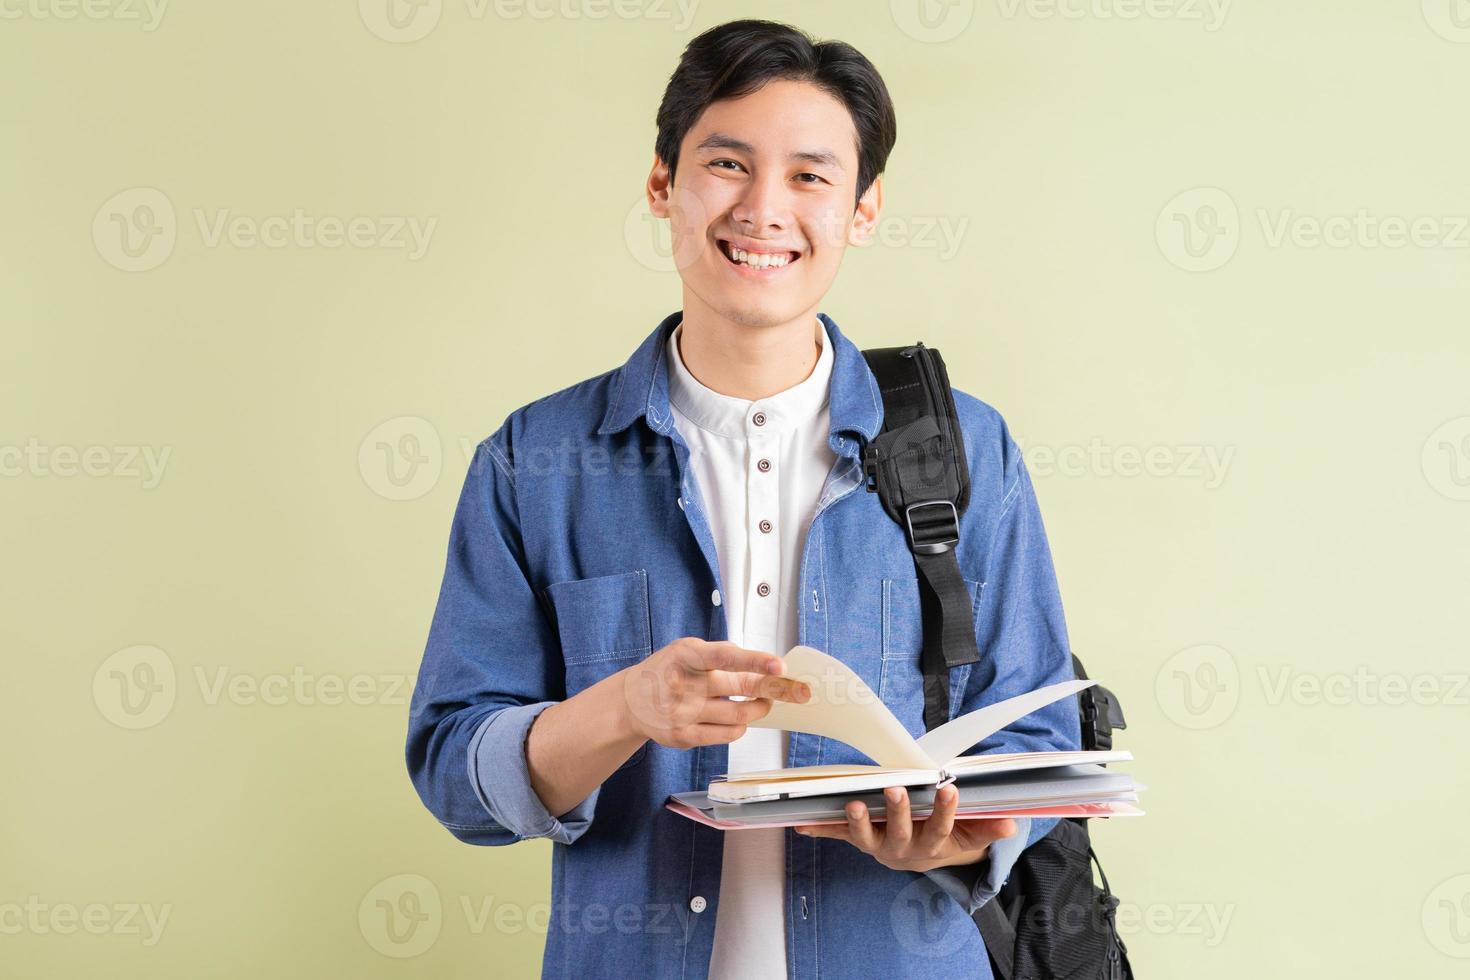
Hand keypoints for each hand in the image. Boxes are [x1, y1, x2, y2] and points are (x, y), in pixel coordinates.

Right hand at [619, 638, 810, 748]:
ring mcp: (682, 713)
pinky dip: (741, 727)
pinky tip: (739, 718)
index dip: (754, 661)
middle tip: (800, 690)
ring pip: (740, 715)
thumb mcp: (689, 652)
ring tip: (764, 701)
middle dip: (776, 689)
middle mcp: (683, 684)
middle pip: (741, 688)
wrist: (630, 702)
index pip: (724, 657)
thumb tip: (769, 668)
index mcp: (685, 655)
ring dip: (760, 708)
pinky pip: (728, 735)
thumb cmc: (668, 670)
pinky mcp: (683, 737)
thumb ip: (723, 656)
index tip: (779, 666)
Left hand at [794, 785, 1016, 872]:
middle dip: (897, 813)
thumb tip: (1010, 823)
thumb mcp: (972, 834)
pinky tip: (802, 824)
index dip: (945, 811)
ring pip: (866, 838)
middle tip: (895, 791)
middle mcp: (903, 849)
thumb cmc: (948, 837)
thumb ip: (989, 827)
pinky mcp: (859, 839)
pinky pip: (839, 835)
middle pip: (900, 833)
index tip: (949, 789)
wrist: (923, 856)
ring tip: (852, 804)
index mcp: (933, 845)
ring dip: (857, 822)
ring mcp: (878, 846)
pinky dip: (821, 830)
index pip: (941, 829)